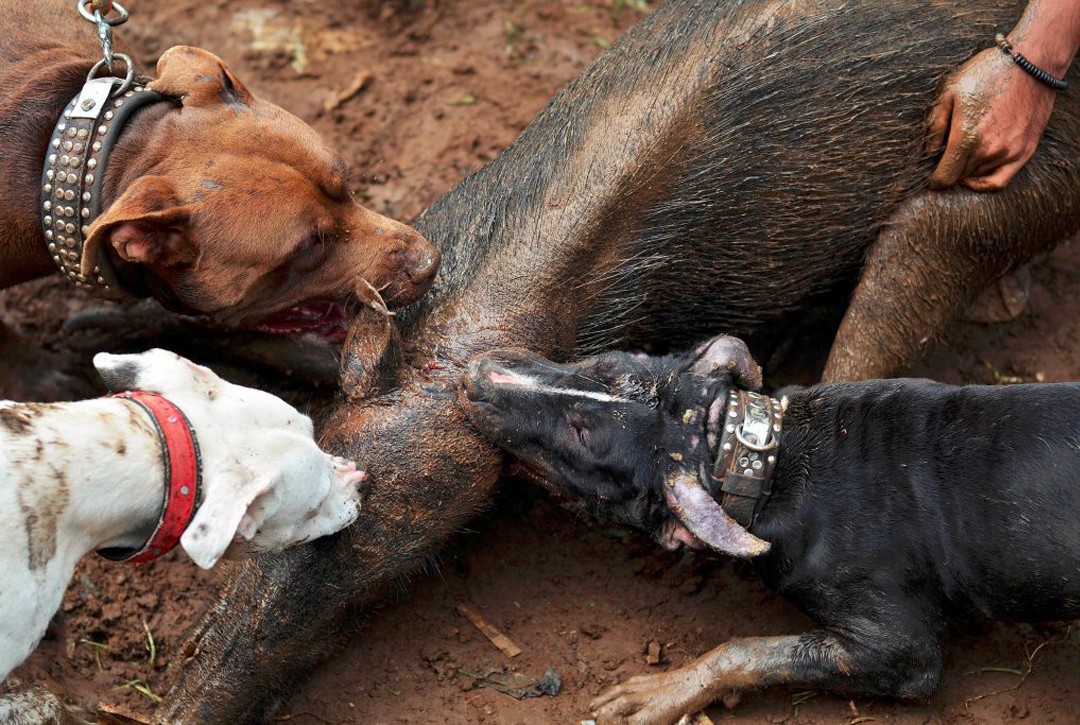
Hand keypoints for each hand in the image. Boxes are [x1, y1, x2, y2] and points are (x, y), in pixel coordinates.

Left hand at [925, 45, 1057, 190]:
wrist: (1031, 62)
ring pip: (978, 178)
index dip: (934, 179)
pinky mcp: (1025, 151)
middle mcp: (988, 150)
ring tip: (963, 155)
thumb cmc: (987, 73)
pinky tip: (976, 175)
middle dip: (949, 171)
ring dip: (967, 172)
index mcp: (966, 138)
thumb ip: (935, 125)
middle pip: (960, 178)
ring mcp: (1009, 152)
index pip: (945, 177)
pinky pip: (1001, 181)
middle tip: (946, 158)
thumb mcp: (950, 92)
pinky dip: (985, 183)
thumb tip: (929, 151)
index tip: (932, 175)